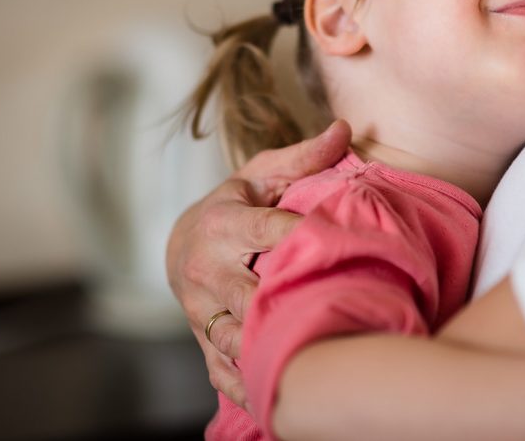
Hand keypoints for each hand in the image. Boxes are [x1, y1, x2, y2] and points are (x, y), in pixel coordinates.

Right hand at [165, 119, 350, 406]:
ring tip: (317, 359)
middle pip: (250, 294)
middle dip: (288, 303)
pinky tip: (285, 396)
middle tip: (342, 310)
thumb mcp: (262, 174)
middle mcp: (207, 271)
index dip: (305, 237)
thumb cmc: (234, 205)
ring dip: (270, 350)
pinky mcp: (204, 344)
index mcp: (223, 225)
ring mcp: (203, 312)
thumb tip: (345, 128)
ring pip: (236, 339)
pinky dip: (251, 388)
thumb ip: (304, 157)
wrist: (180, 246)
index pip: (268, 232)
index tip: (344, 242)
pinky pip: (224, 374)